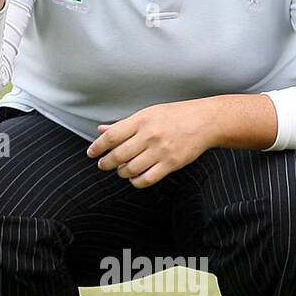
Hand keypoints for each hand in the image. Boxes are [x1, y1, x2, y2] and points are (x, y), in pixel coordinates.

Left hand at [87, 100, 219, 188]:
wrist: (205, 121)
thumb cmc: (175, 116)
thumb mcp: (148, 114)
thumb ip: (124, 125)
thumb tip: (101, 130)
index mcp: (141, 120)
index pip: (111, 136)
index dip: (97, 147)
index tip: (91, 153)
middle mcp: (149, 136)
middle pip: (118, 155)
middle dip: (107, 163)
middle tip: (103, 165)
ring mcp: (160, 151)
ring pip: (131, 169)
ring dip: (121, 173)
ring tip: (121, 170)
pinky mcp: (171, 164)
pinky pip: (147, 179)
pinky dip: (136, 182)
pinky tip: (134, 178)